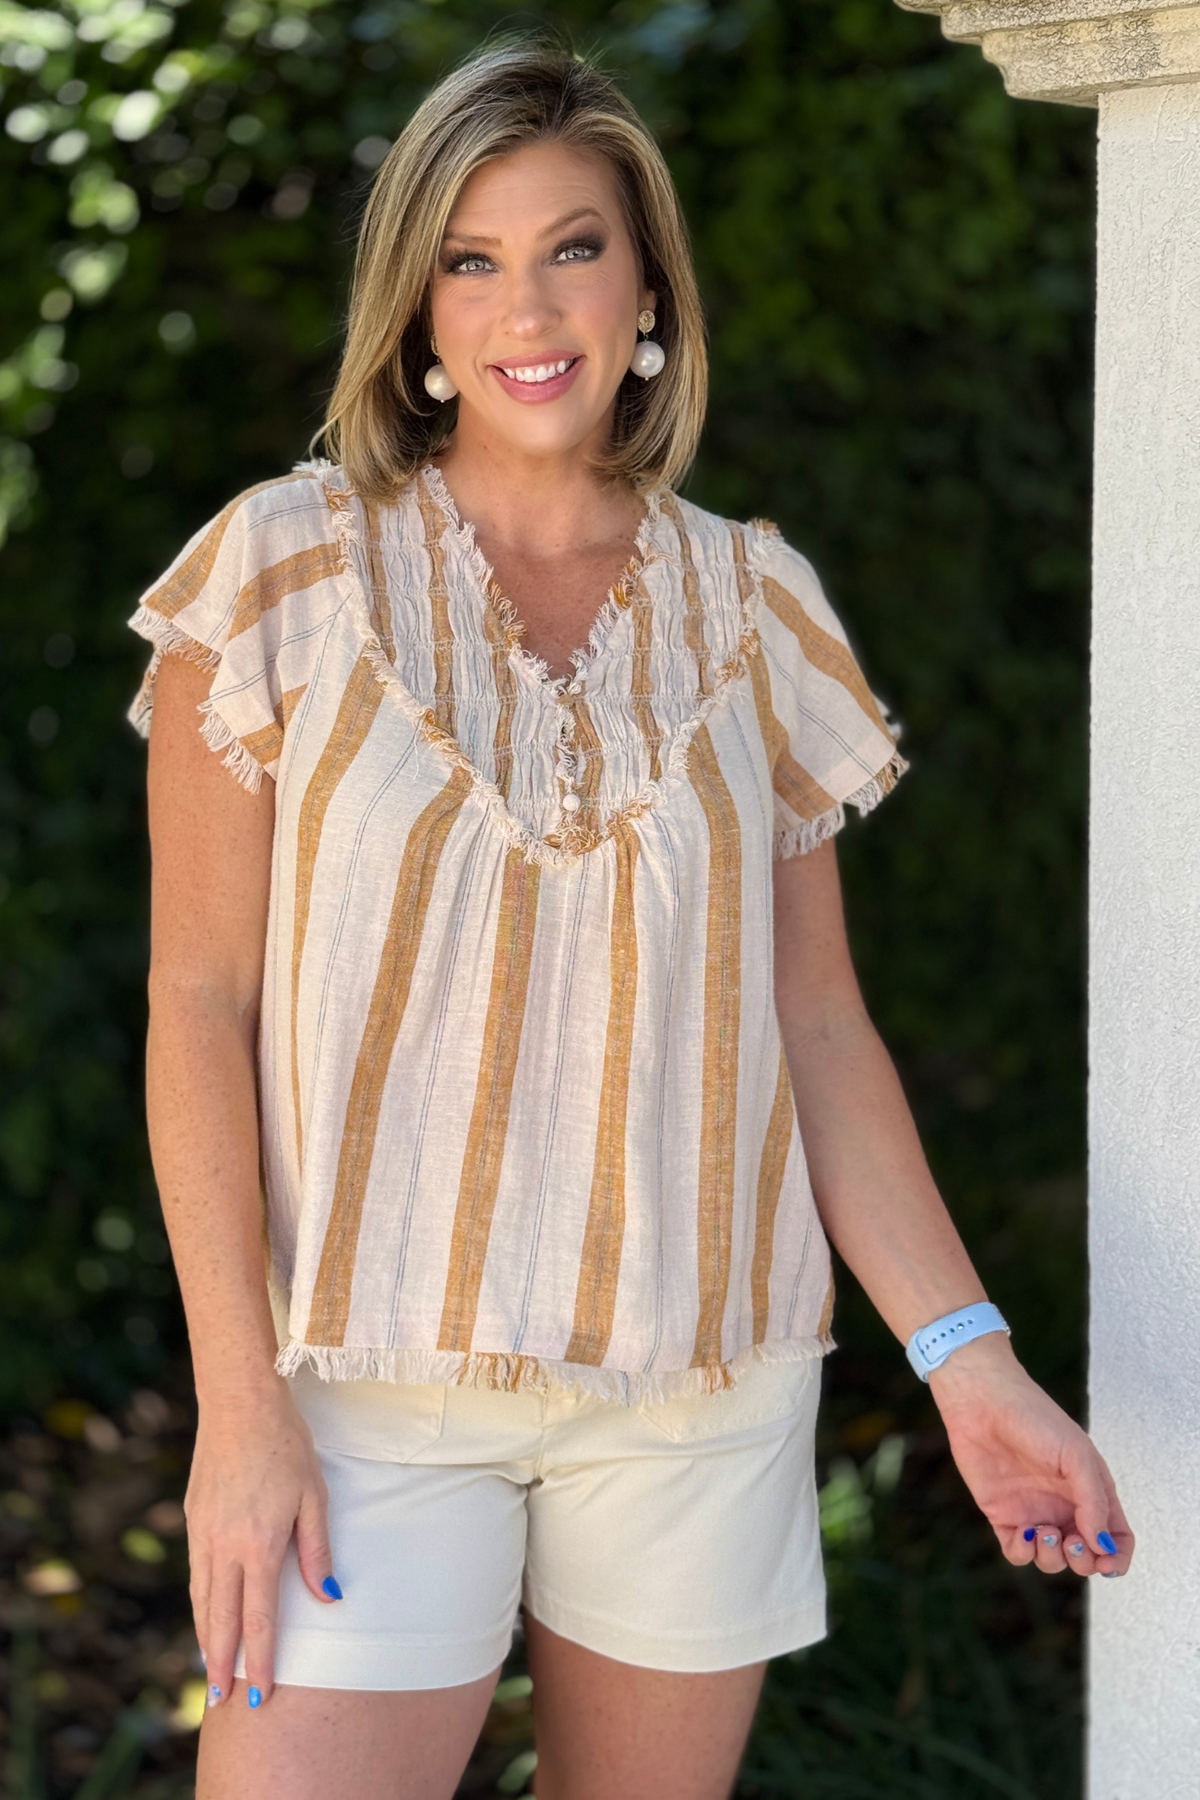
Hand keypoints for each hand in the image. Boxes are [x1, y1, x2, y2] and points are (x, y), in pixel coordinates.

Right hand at [185, 1380, 339, 1711]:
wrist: (239, 1404)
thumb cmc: (287, 1445)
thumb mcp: (314, 1496)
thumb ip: (317, 1552)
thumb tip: (328, 1598)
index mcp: (260, 1545)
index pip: (259, 1618)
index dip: (262, 1660)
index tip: (261, 1695)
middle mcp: (225, 1547)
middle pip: (221, 1620)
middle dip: (223, 1665)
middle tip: (222, 1701)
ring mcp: (203, 1533)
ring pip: (202, 1600)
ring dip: (206, 1638)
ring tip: (210, 1669)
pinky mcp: (193, 1519)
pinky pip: (196, 1574)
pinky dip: (199, 1604)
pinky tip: (205, 1614)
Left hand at [927, 1334, 1133, 1577]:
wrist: (983, 1403)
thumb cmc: (1036, 1419)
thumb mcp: (1076, 1455)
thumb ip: (1094, 1502)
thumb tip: (1102, 1546)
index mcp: (1090, 1490)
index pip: (1116, 1536)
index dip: (1117, 1557)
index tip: (1108, 1564)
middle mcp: (1065, 1506)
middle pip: (1086, 1555)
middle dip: (1084, 1561)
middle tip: (1071, 1541)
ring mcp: (1035, 1512)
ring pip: (1053, 1559)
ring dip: (1053, 1558)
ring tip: (1042, 1532)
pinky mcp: (1003, 1516)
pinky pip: (1018, 1553)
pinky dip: (1023, 1553)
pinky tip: (1022, 1532)